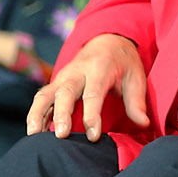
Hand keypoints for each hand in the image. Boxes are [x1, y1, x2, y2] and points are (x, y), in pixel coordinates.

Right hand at [27, 33, 148, 140]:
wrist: (107, 40)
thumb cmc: (123, 63)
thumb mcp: (136, 77)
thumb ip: (137, 101)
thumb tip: (143, 123)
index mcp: (100, 68)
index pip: (93, 93)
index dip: (92, 115)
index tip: (93, 136)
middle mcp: (77, 71)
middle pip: (65, 92)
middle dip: (61, 114)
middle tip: (61, 135)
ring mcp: (63, 76)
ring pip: (45, 93)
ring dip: (38, 114)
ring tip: (34, 136)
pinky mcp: (56, 82)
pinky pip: (42, 97)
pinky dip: (36, 114)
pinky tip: (34, 133)